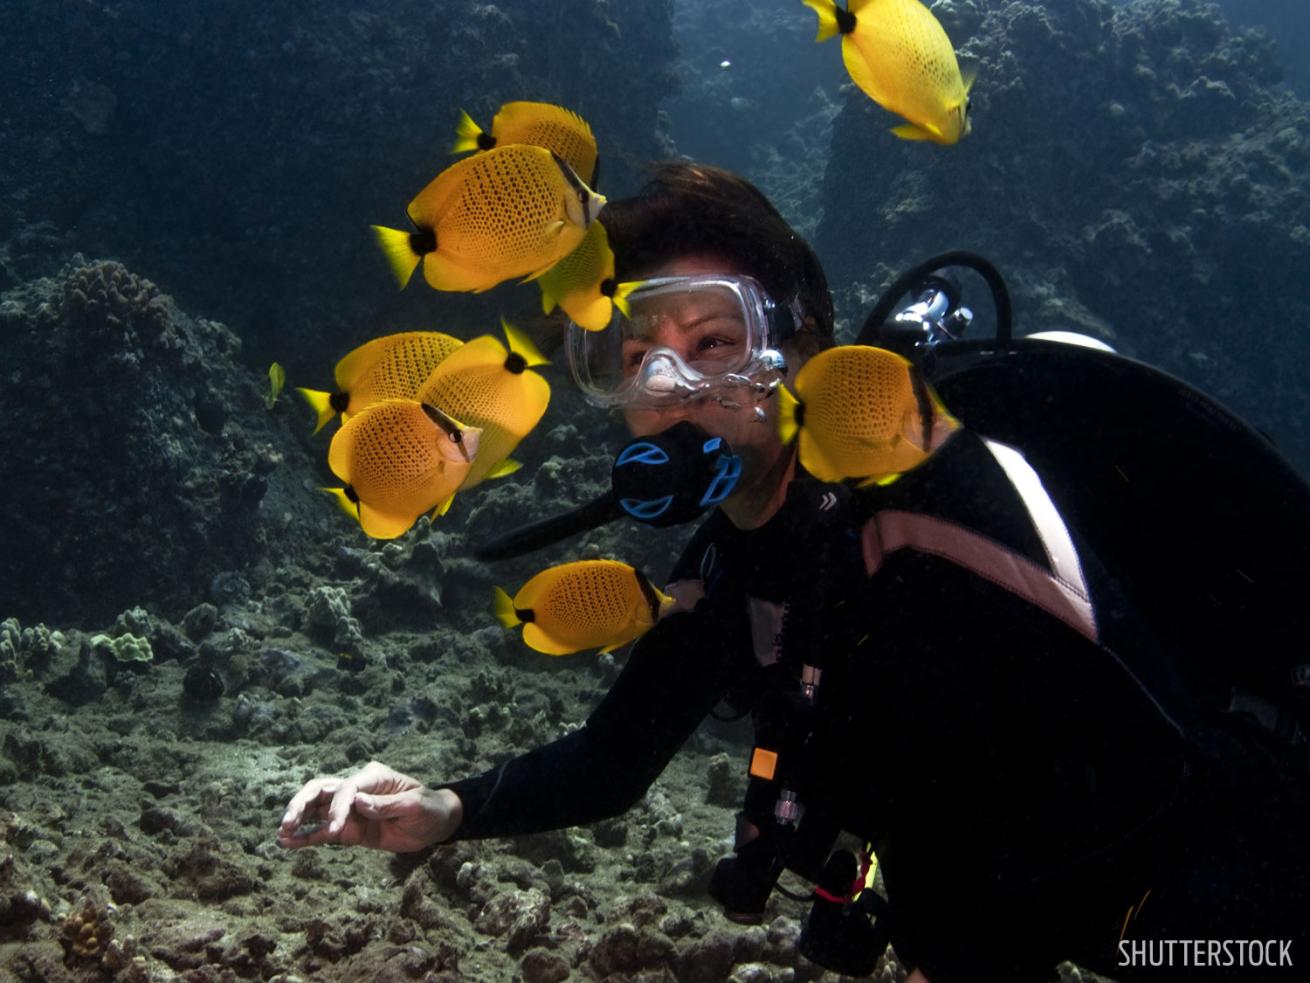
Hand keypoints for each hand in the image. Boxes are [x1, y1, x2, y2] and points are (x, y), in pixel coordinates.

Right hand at [277, 760, 462, 852]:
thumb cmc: (429, 808)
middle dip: (302, 804)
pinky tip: (289, 843)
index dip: (338, 806)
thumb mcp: (415, 805)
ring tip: (282, 833)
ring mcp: (350, 809)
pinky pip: (323, 831)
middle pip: (321, 789)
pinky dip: (307, 837)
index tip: (337, 828)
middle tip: (288, 823)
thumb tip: (359, 803)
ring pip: (316, 808)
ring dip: (298, 819)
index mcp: (373, 777)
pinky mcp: (349, 828)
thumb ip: (387, 804)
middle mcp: (357, 789)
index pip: (347, 787)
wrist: (435, 823)